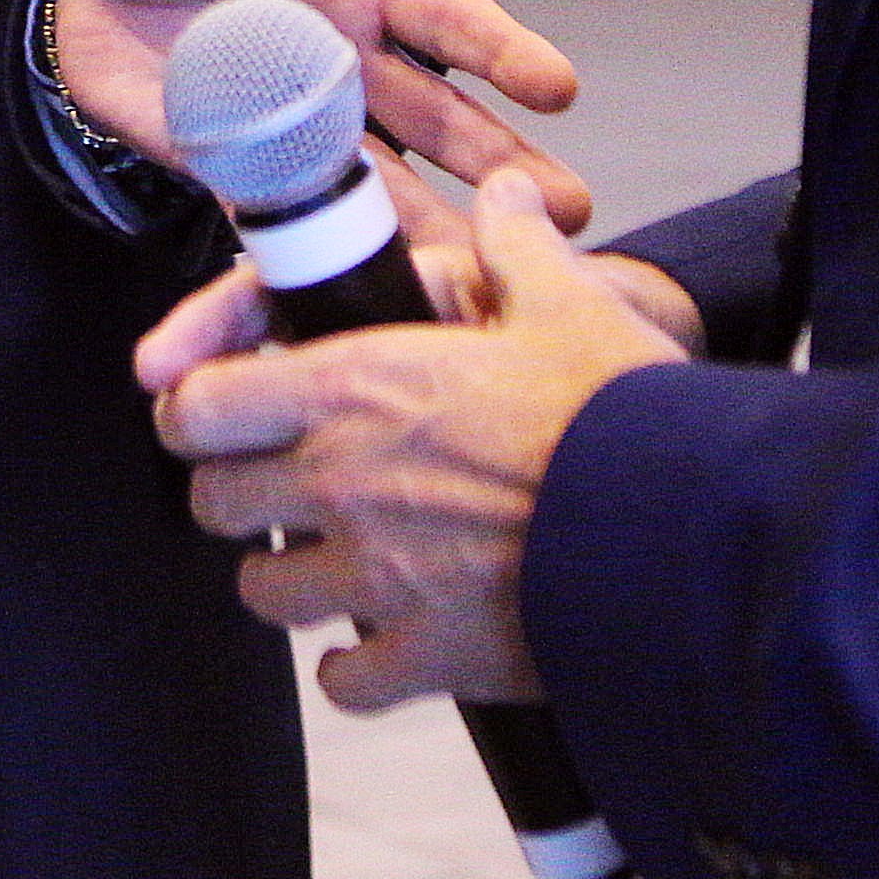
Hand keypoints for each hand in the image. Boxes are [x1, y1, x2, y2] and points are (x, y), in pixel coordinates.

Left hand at [55, 0, 588, 226]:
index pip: (447, 19)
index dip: (504, 52)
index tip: (560, 88)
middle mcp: (349, 60)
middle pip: (442, 117)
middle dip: (504, 162)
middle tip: (570, 210)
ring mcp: (302, 122)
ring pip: (388, 181)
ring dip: (443, 223)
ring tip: (499, 271)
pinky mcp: (242, 168)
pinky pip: (295, 216)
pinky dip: (333, 250)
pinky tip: (375, 289)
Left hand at [146, 167, 689, 709]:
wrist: (685, 529)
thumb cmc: (620, 408)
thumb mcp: (569, 302)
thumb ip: (515, 243)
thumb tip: (503, 192)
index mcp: (359, 387)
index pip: (201, 404)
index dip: (193, 409)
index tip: (211, 414)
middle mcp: (346, 483)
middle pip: (213, 503)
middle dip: (235, 495)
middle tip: (273, 489)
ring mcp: (379, 578)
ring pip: (265, 593)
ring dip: (288, 580)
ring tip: (327, 566)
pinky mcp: (426, 657)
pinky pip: (344, 686)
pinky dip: (355, 672)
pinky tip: (381, 648)